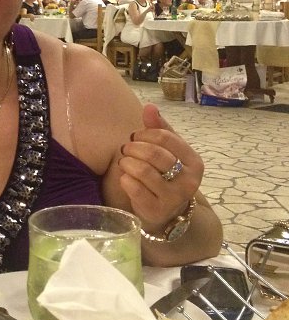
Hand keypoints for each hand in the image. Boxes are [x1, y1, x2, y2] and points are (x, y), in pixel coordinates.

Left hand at [117, 103, 202, 233]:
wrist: (167, 212)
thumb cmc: (166, 174)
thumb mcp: (167, 150)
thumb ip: (158, 128)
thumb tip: (150, 107)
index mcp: (194, 161)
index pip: (165, 137)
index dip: (144, 133)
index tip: (135, 136)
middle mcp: (188, 181)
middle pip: (153, 153)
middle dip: (133, 147)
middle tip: (126, 149)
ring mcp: (173, 198)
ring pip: (143, 170)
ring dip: (127, 162)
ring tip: (124, 162)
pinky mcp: (156, 210)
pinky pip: (134, 188)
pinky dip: (125, 178)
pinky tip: (125, 177)